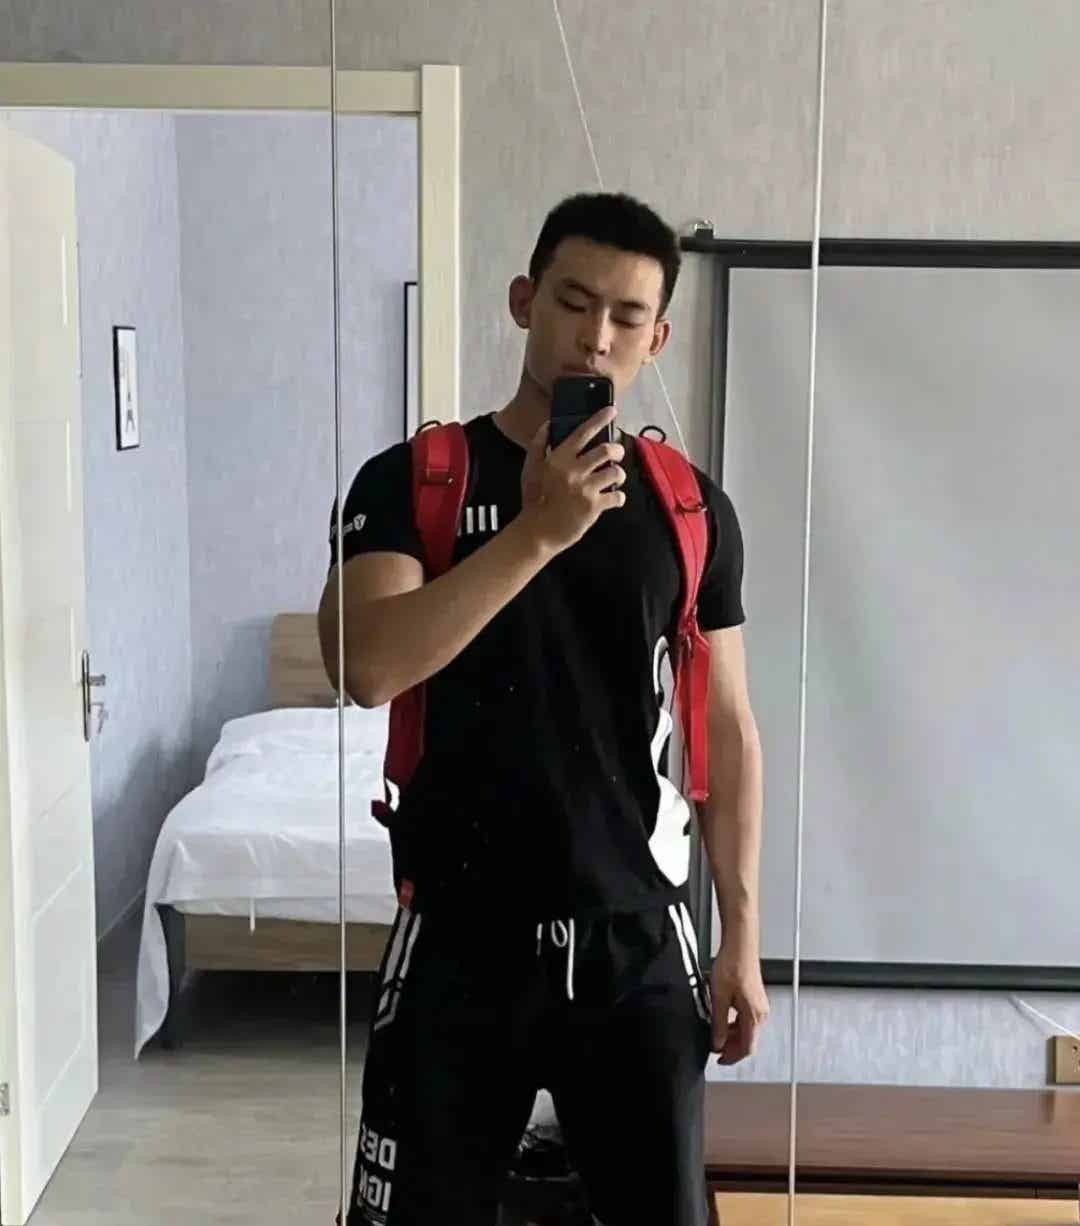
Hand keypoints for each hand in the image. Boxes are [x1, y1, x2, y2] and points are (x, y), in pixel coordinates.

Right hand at [519, 406, 626, 553]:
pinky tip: (612, 498)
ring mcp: (585, 489)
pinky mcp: (594, 507)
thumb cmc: (534, 500)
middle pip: (607, 450)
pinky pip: (617, 496)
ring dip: (618, 474)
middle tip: (616, 454)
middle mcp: (573, 471)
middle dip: (617, 450)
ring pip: (616, 473)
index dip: (600, 419)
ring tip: (613, 479)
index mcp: (558, 459)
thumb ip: (538, 444)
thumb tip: (549, 424)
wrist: (537, 533)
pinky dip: (618, 497)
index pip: (583, 432)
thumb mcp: (530, 469)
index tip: (612, 410)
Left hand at [710, 942, 769, 1064]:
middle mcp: (761, 1013)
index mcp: (754, 1016)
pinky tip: (722, 1018)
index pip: (747, 1048)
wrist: (740, 944)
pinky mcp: (755, 998)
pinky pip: (746, 1019)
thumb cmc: (732, 965)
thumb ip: (719, 1024)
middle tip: (714, 1047)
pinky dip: (735, 1024)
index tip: (719, 1060)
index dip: (732, 1058)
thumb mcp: (719, 998)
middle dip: (731, 1047)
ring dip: (732, 1035)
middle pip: (748, 1040)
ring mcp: (760, 1005)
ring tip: (715, 1033)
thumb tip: (717, 1043)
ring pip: (747, 1030)